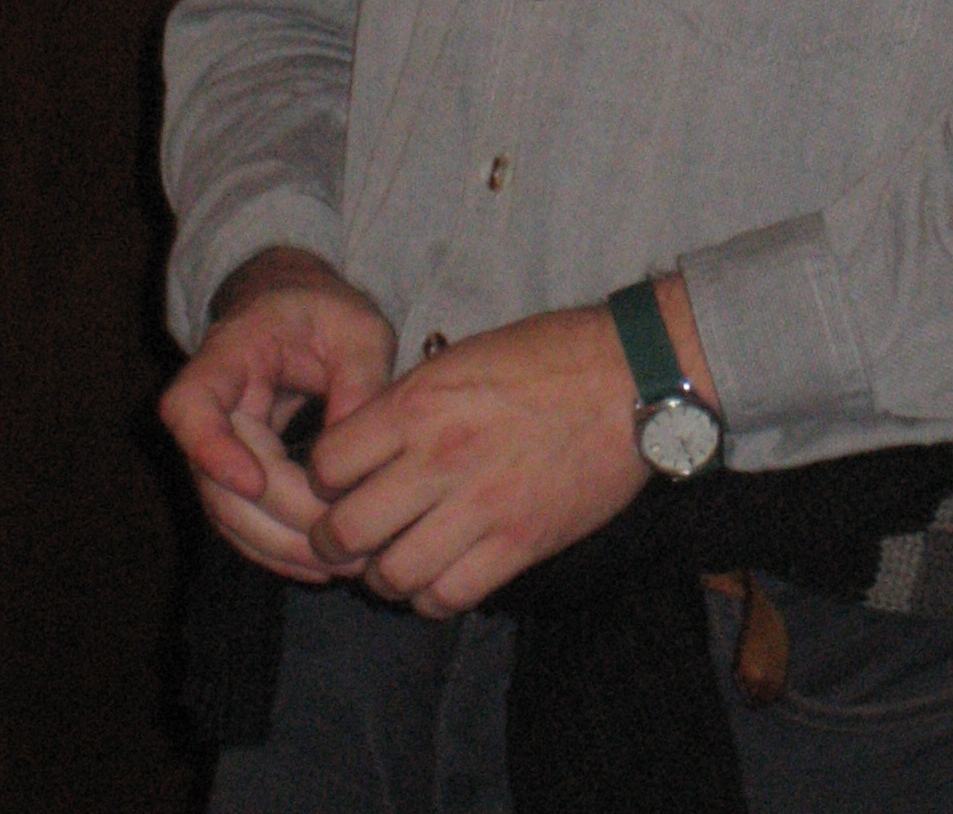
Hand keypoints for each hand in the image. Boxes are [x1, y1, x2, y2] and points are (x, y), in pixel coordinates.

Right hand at [159, 247, 396, 580]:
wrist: (298, 311)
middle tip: (336, 541)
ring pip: (227, 513)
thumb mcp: (357, 327)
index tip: (254, 481)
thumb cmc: (326, 313)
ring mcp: (217, 446)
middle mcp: (211, 407)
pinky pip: (244, 523)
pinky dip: (278, 550)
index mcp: (229, 354)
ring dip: (278, 547)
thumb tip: (355, 456)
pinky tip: (321, 567)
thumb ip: (359, 380)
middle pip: (216, 479)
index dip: (211, 449)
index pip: (189, 404)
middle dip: (275, 517)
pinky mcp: (235, 474)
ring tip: (339, 565)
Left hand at [304, 304, 649, 616]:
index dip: (321, 480)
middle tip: (347, 538)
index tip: (335, 483)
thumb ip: (410, 401)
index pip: (326, 465)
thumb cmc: (548, 354)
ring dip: (381, 576)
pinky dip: (430, 598)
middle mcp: (438, 458)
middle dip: (334, 541)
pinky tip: (436, 578)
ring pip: (390, 576)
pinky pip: (448, 597)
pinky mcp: (519, 544)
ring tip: (392, 561)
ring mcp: (479, 507)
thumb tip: (366, 441)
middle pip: (345, 531)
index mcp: (419, 403)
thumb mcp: (462, 357)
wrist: (631, 377)